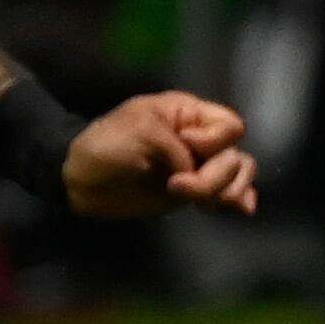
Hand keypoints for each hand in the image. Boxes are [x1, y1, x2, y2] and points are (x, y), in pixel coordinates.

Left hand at [64, 90, 258, 219]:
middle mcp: (200, 139)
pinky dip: (238, 200)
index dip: (214, 141)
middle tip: (177, 187)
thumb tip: (196, 176)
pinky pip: (227, 193)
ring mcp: (198, 167)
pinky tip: (242, 209)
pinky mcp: (192, 192)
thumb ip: (177, 149)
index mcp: (189, 114)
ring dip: (225, 191)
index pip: (230, 126)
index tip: (184, 147)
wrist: (83, 180)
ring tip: (201, 205)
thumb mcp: (142, 131)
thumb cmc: (108, 144)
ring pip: (237, 175)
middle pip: (236, 155)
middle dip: (215, 176)